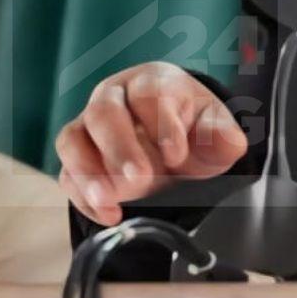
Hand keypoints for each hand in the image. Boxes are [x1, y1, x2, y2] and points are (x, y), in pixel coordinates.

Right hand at [56, 62, 248, 224]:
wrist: (173, 146)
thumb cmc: (192, 131)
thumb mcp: (215, 130)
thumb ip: (222, 135)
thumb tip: (229, 142)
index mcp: (152, 82)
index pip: (148, 93)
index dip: (162, 124)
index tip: (177, 156)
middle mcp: (113, 98)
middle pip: (103, 111)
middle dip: (120, 147)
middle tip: (140, 179)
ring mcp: (89, 128)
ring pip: (72, 139)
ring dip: (89, 172)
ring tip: (111, 200)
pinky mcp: (78, 159)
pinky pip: (67, 175)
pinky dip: (83, 196)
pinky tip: (110, 215)